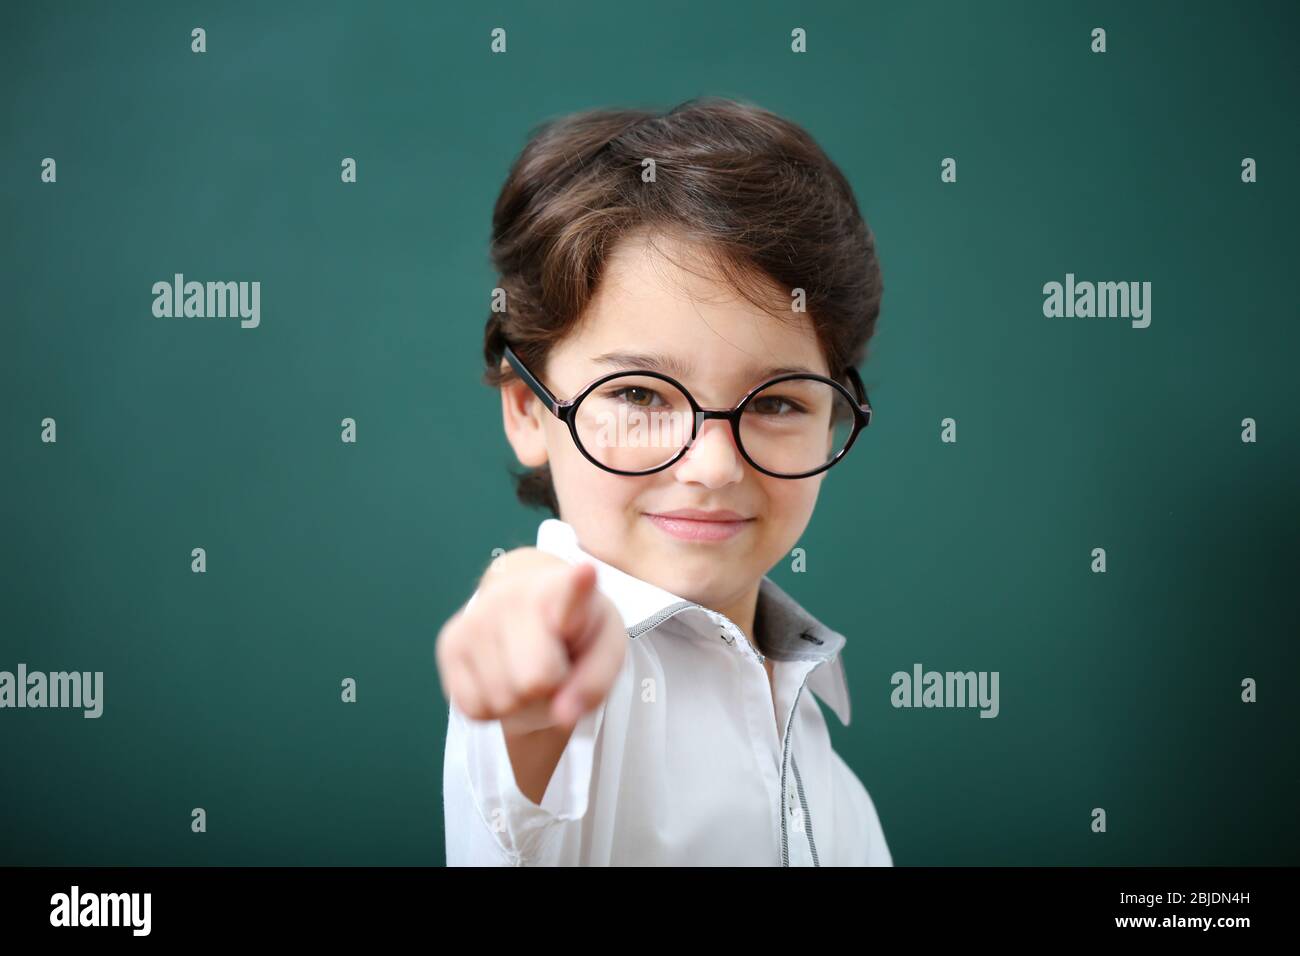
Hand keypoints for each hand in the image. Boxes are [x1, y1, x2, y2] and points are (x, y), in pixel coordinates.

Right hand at [436, 551, 627, 734]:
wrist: (527, 608)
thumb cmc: (575, 632)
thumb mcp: (605, 651)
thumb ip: (595, 683)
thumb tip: (563, 715)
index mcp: (564, 590)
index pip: (571, 591)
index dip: (578, 585)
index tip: (586, 572)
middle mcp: (512, 596)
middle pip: (535, 681)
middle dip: (548, 688)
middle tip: (553, 664)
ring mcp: (474, 618)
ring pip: (502, 701)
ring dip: (520, 699)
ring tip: (527, 666)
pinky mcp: (449, 643)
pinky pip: (474, 709)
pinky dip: (493, 707)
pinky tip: (502, 675)